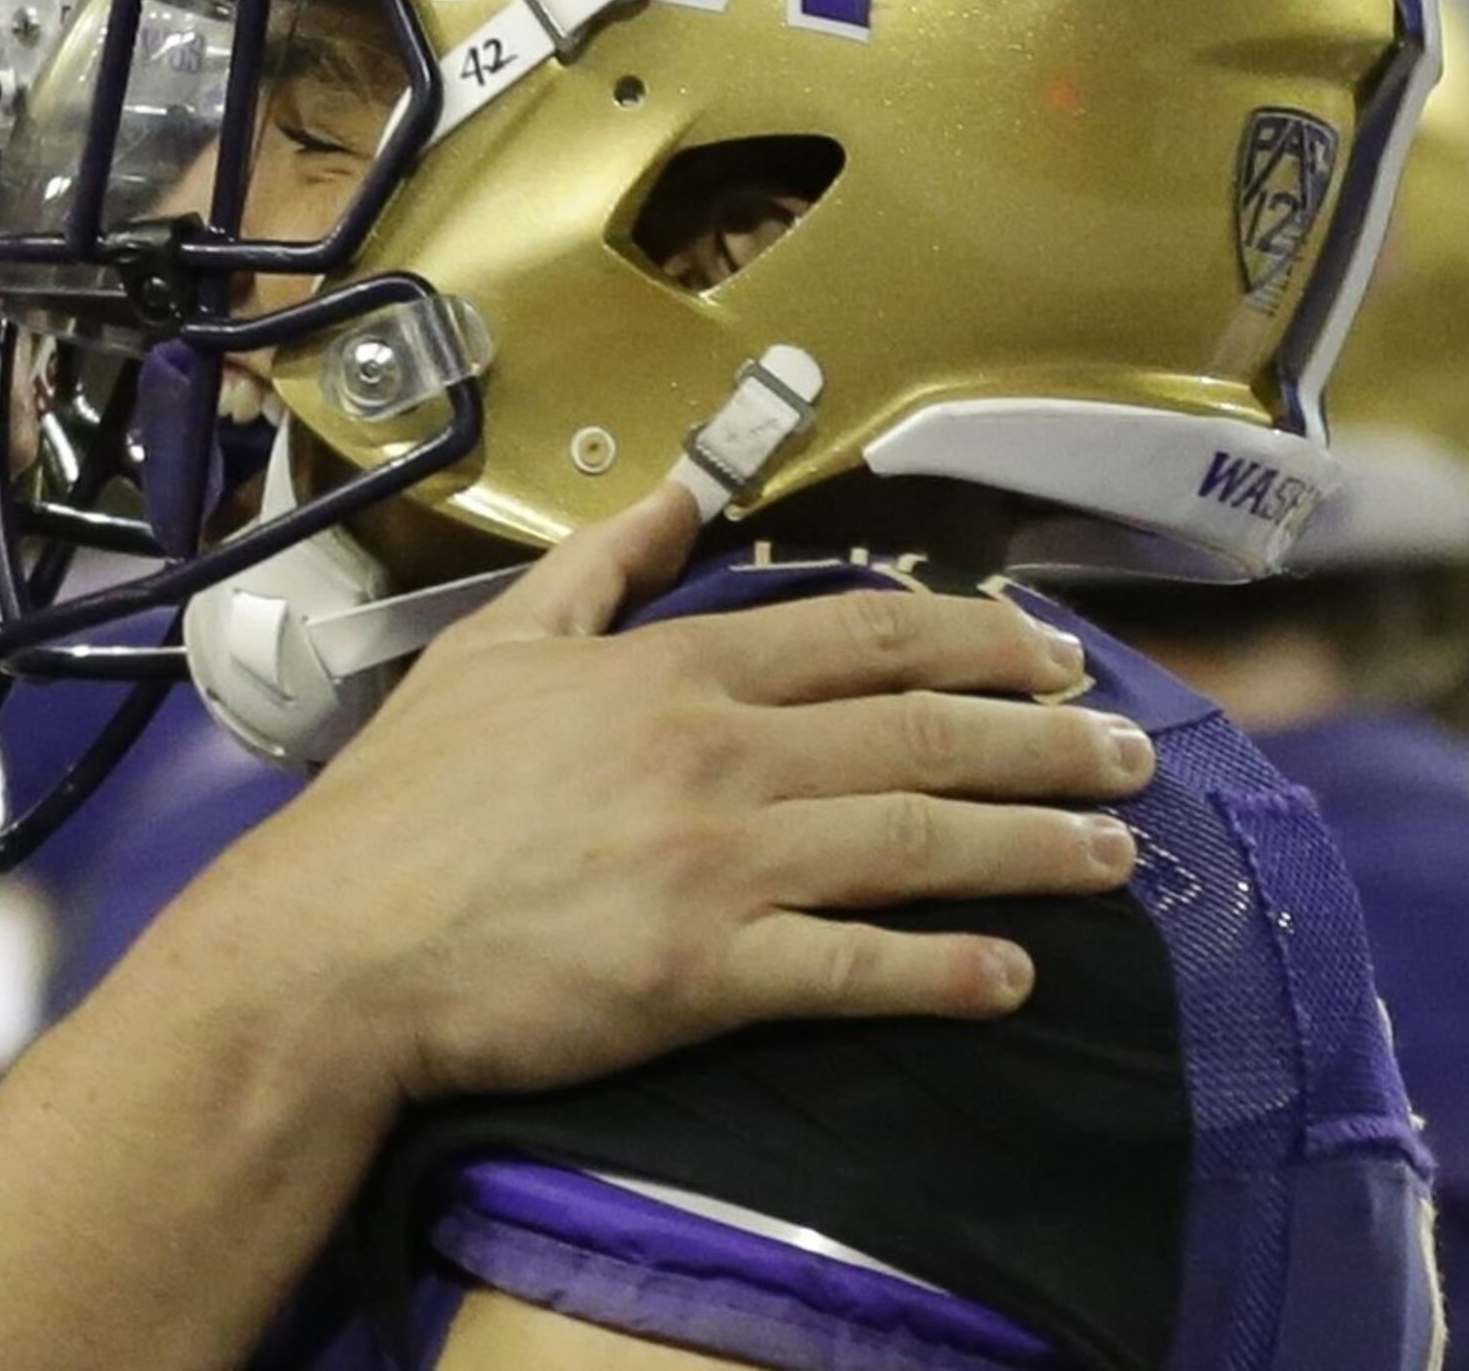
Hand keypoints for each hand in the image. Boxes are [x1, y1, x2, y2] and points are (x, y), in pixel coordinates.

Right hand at [165, 482, 1151, 1104]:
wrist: (336, 943)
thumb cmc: (406, 800)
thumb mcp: (494, 644)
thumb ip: (604, 568)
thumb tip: (685, 492)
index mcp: (675, 672)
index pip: (864, 635)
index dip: (980, 639)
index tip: (1057, 655)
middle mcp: (720, 754)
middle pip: (922, 734)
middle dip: (1045, 741)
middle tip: (1132, 755)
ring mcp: (720, 864)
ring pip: (916, 843)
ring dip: (1031, 847)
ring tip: (1112, 854)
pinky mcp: (707, 974)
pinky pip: (856, 970)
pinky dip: (946, 971)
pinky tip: (1015, 976)